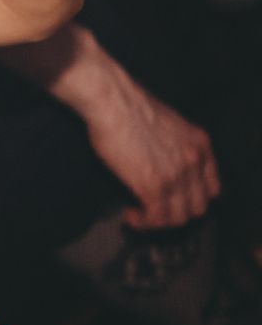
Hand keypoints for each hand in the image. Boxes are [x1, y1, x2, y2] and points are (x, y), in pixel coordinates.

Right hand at [79, 73, 219, 229]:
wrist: (112, 101)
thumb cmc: (127, 106)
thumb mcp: (167, 124)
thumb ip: (174, 146)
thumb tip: (160, 162)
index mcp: (200, 144)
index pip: (212, 188)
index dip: (193, 200)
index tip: (175, 202)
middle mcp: (194, 162)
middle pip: (197, 208)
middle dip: (175, 214)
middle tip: (155, 211)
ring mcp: (176, 176)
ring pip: (178, 218)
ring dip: (157, 222)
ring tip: (139, 214)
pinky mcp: (153, 186)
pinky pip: (156, 218)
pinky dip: (143, 222)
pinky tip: (130, 214)